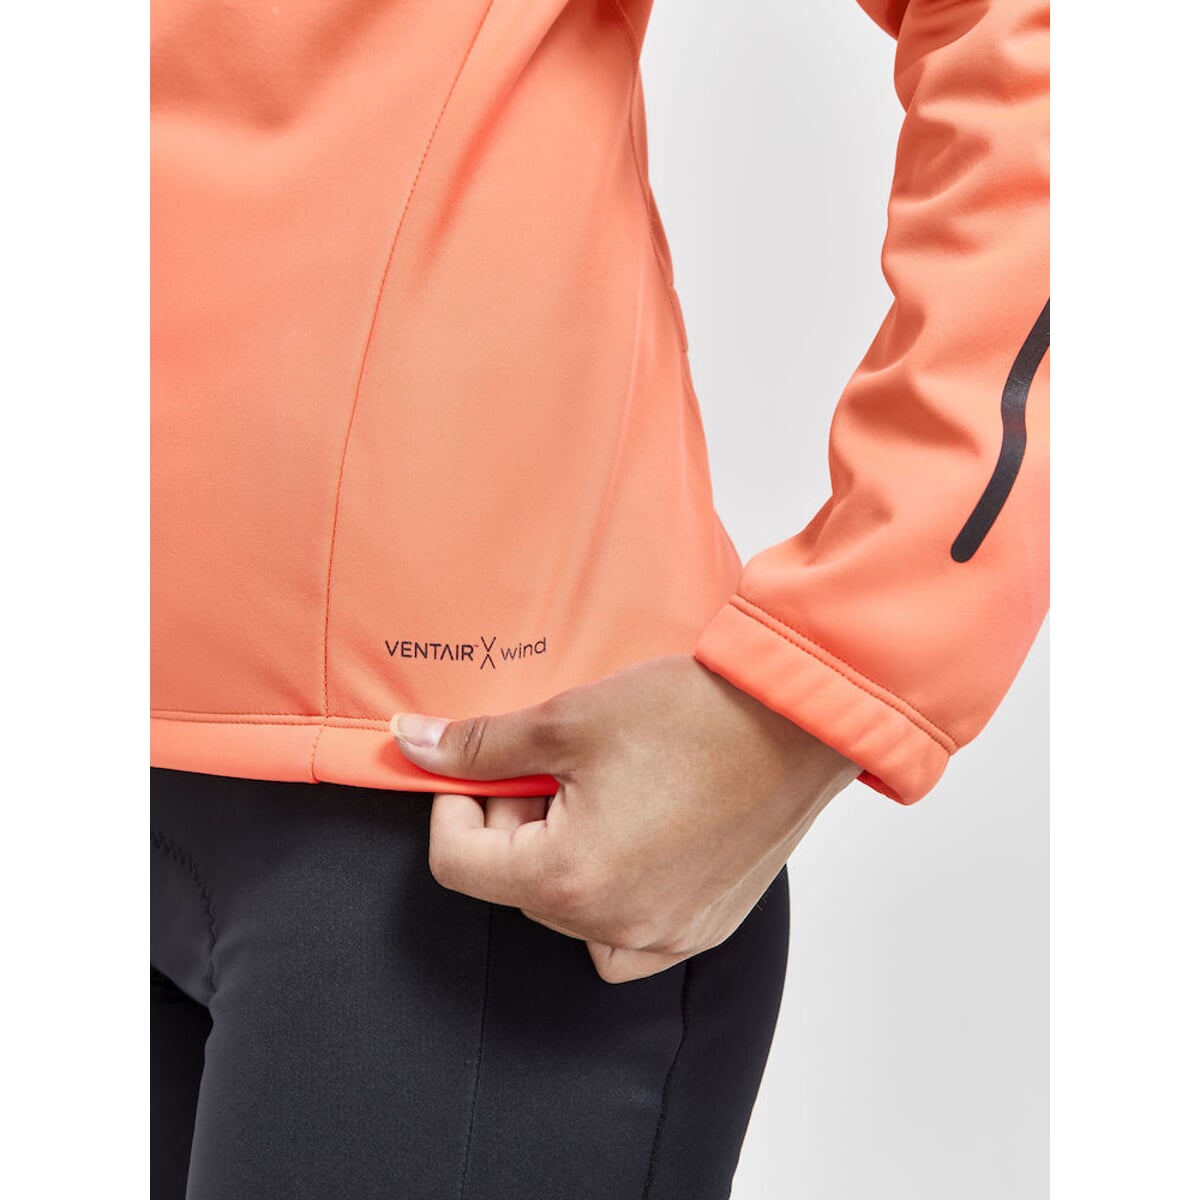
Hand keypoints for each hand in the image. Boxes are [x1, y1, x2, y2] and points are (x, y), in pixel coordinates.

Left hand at [390, 654, 859, 982]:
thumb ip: (481, 745)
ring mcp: (666, 935)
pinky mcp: (704, 928)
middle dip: (513, 824)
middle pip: (516, 888)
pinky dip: (610, 898)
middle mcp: (615, 926)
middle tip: (547, 766)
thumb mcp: (570, 720)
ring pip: (569, 913)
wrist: (799, 719)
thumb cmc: (695, 715)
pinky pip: (629, 937)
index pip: (459, 865)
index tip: (476, 770)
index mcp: (569, 879)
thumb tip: (414, 746)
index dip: (453, 807)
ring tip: (591, 796)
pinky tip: (629, 840)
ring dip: (560, 860)